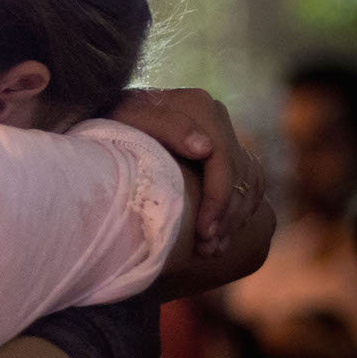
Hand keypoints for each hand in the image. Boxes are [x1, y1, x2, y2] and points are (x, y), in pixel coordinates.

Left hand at [110, 88, 265, 254]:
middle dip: (225, 216)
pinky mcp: (224, 149)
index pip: (222, 160)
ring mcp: (223, 133)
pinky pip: (249, 181)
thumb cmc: (113, 120)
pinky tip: (223, 235)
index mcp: (199, 107)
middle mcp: (217, 117)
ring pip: (247, 181)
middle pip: (238, 174)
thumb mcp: (129, 119)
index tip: (203, 231)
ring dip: (234, 218)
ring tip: (213, 249)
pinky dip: (240, 209)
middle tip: (207, 249)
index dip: (217, 199)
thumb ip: (167, 127)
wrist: (107, 114)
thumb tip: (205, 149)